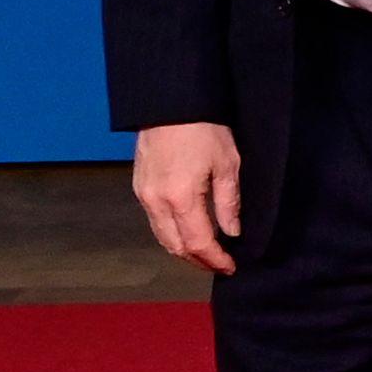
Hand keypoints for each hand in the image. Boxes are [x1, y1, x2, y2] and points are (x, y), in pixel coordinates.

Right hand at [131, 122, 244, 275]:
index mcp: (180, 198)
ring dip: (183, 249)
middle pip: (175, 246)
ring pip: (162, 236)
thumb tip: (232, 232)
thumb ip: (229, 203)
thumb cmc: (204, 129)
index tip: (230, 267)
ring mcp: (143, 195)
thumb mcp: (228, 164)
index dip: (214, 259)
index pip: (198, 243)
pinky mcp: (139, 187)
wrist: (170, 105)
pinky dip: (171, 233)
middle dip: (198, 260)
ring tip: (207, 253)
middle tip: (220, 264)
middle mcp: (156, 202)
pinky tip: (188, 231)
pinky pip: (154, 221)